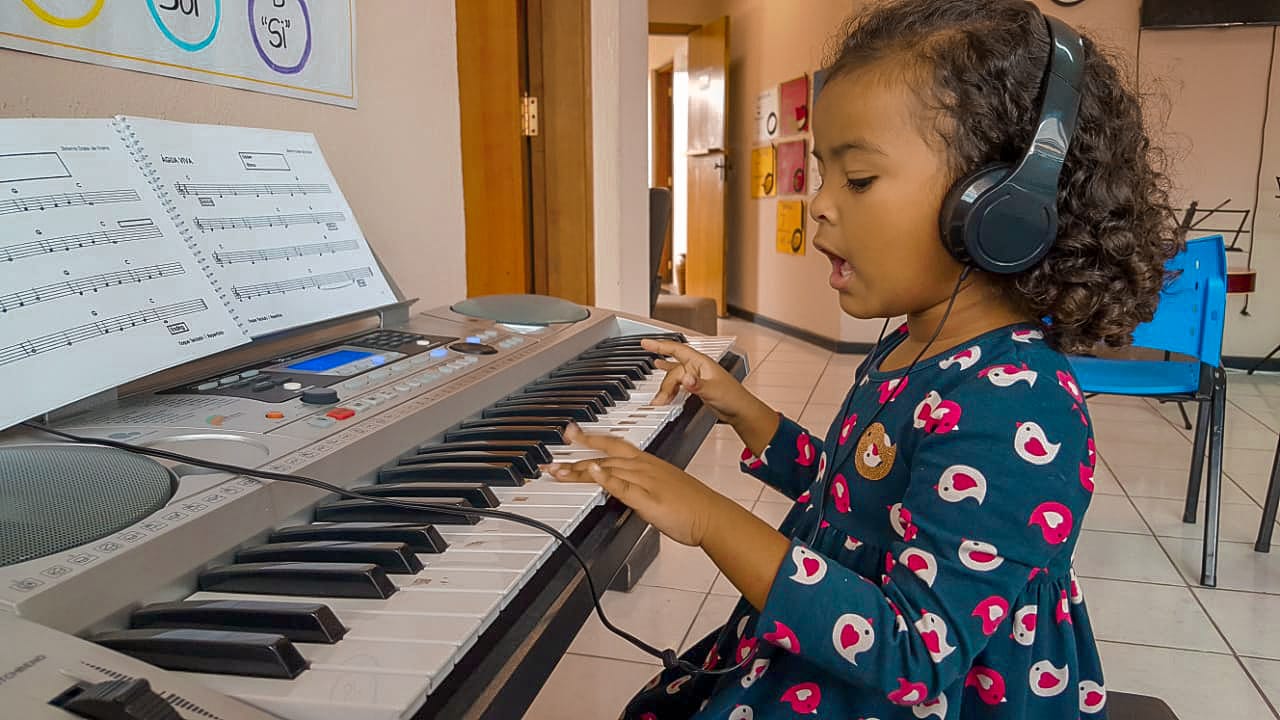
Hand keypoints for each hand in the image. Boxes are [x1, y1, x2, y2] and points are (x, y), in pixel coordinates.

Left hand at [544, 424, 726, 545]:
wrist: (712, 515)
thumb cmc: (691, 505)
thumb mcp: (660, 488)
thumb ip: (639, 485)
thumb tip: (622, 486)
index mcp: (647, 464)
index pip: (613, 446)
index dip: (591, 439)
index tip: (571, 433)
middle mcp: (644, 468)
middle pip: (605, 457)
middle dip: (576, 455)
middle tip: (552, 455)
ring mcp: (646, 482)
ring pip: (608, 470)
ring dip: (582, 469)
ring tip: (560, 471)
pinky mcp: (648, 499)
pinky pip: (625, 486)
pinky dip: (608, 479)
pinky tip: (594, 474)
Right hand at [644, 338, 750, 418]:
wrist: (740, 411)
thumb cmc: (732, 397)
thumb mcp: (713, 390)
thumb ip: (697, 384)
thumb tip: (685, 379)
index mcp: (701, 362)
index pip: (676, 349)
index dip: (659, 346)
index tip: (645, 343)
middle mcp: (697, 367)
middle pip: (672, 370)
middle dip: (664, 384)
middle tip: (659, 399)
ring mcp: (696, 376)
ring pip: (674, 378)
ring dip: (665, 388)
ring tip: (659, 400)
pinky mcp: (696, 386)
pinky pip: (678, 383)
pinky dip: (669, 386)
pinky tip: (663, 386)